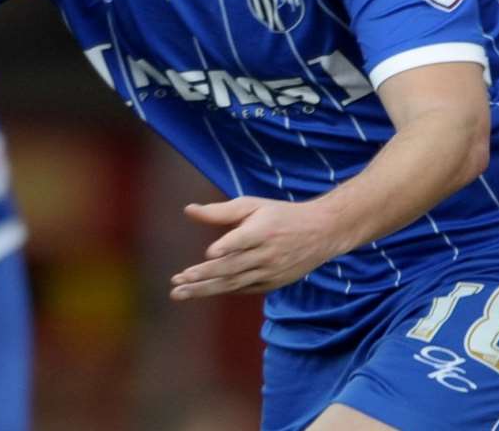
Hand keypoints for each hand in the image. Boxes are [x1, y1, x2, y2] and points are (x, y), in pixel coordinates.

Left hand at [169, 197, 349, 299]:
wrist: (321, 233)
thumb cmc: (281, 215)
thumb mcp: (253, 206)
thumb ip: (220, 211)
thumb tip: (188, 210)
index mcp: (263, 230)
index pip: (242, 240)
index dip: (226, 246)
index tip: (208, 254)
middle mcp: (266, 254)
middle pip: (231, 268)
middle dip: (202, 276)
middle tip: (177, 282)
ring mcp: (270, 272)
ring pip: (233, 283)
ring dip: (205, 289)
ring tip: (179, 293)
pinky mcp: (272, 283)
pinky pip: (243, 289)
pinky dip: (223, 289)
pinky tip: (202, 290)